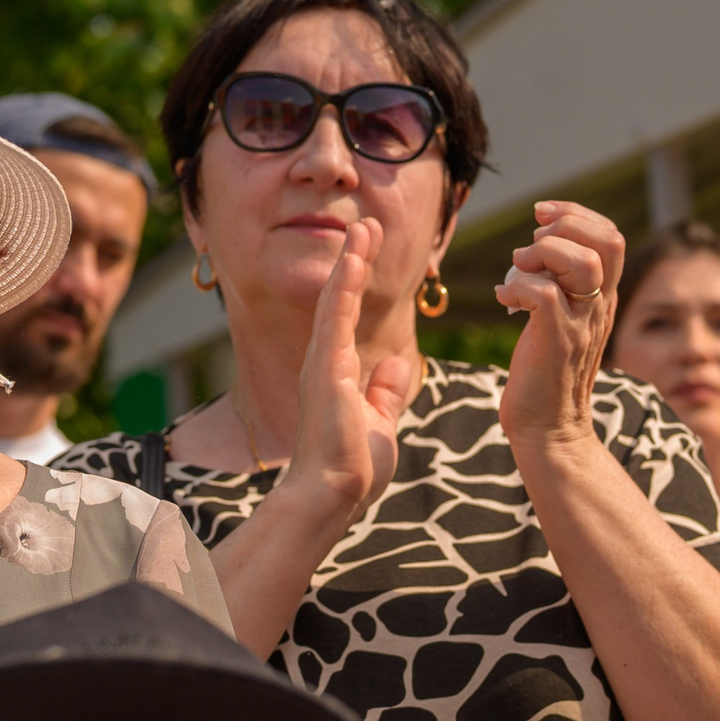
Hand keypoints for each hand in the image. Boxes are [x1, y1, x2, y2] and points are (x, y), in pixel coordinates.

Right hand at [280, 217, 412, 523]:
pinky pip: (335, 316)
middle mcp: (325, 362)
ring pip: (335, 299)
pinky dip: (345, 284)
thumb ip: (385, 393)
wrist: (333, 494)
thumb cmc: (353, 468)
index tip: (370, 251)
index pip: (348, 317)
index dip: (358, 282)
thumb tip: (396, 364)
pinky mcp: (326, 368)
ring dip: (351, 261)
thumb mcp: (379, 422)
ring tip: (364, 227)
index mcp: (337, 373)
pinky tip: (356, 256)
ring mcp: (322, 363)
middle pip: (339, 298)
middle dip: (354, 260)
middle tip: (367, 226)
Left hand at [495, 200, 622, 450]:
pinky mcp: (556, 342)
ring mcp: (581, 324)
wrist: (549, 428)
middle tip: (532, 243)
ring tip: (517, 269)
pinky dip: (516, 286)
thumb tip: (536, 247)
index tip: (542, 217)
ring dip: (542, 254)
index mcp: (603, 298)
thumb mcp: (562, 319)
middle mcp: (599, 307)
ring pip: (581, 263)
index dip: (577, 215)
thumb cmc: (545, 371)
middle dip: (564, 226)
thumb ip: (560, 285)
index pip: (612, 237)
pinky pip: (544, 294)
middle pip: (607, 242)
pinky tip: (503, 299)